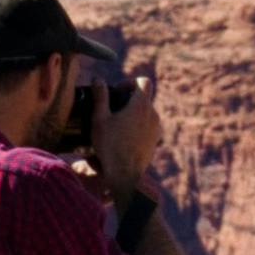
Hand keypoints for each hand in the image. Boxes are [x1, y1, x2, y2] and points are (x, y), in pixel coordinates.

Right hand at [93, 79, 167, 198]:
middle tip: (111, 108)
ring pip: (145, 113)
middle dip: (128, 99)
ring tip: (115, 124)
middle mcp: (153, 115)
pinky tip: (122, 137)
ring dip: (132, 113)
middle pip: (144, 98)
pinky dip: (137, 126)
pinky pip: (147, 127)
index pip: (143, 81)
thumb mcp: (99, 119)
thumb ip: (100, 97)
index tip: (117, 91)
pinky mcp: (155, 141)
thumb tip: (98, 80)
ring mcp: (156, 129)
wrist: (125, 175)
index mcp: (141, 105)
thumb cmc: (110, 146)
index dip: (130, 82)